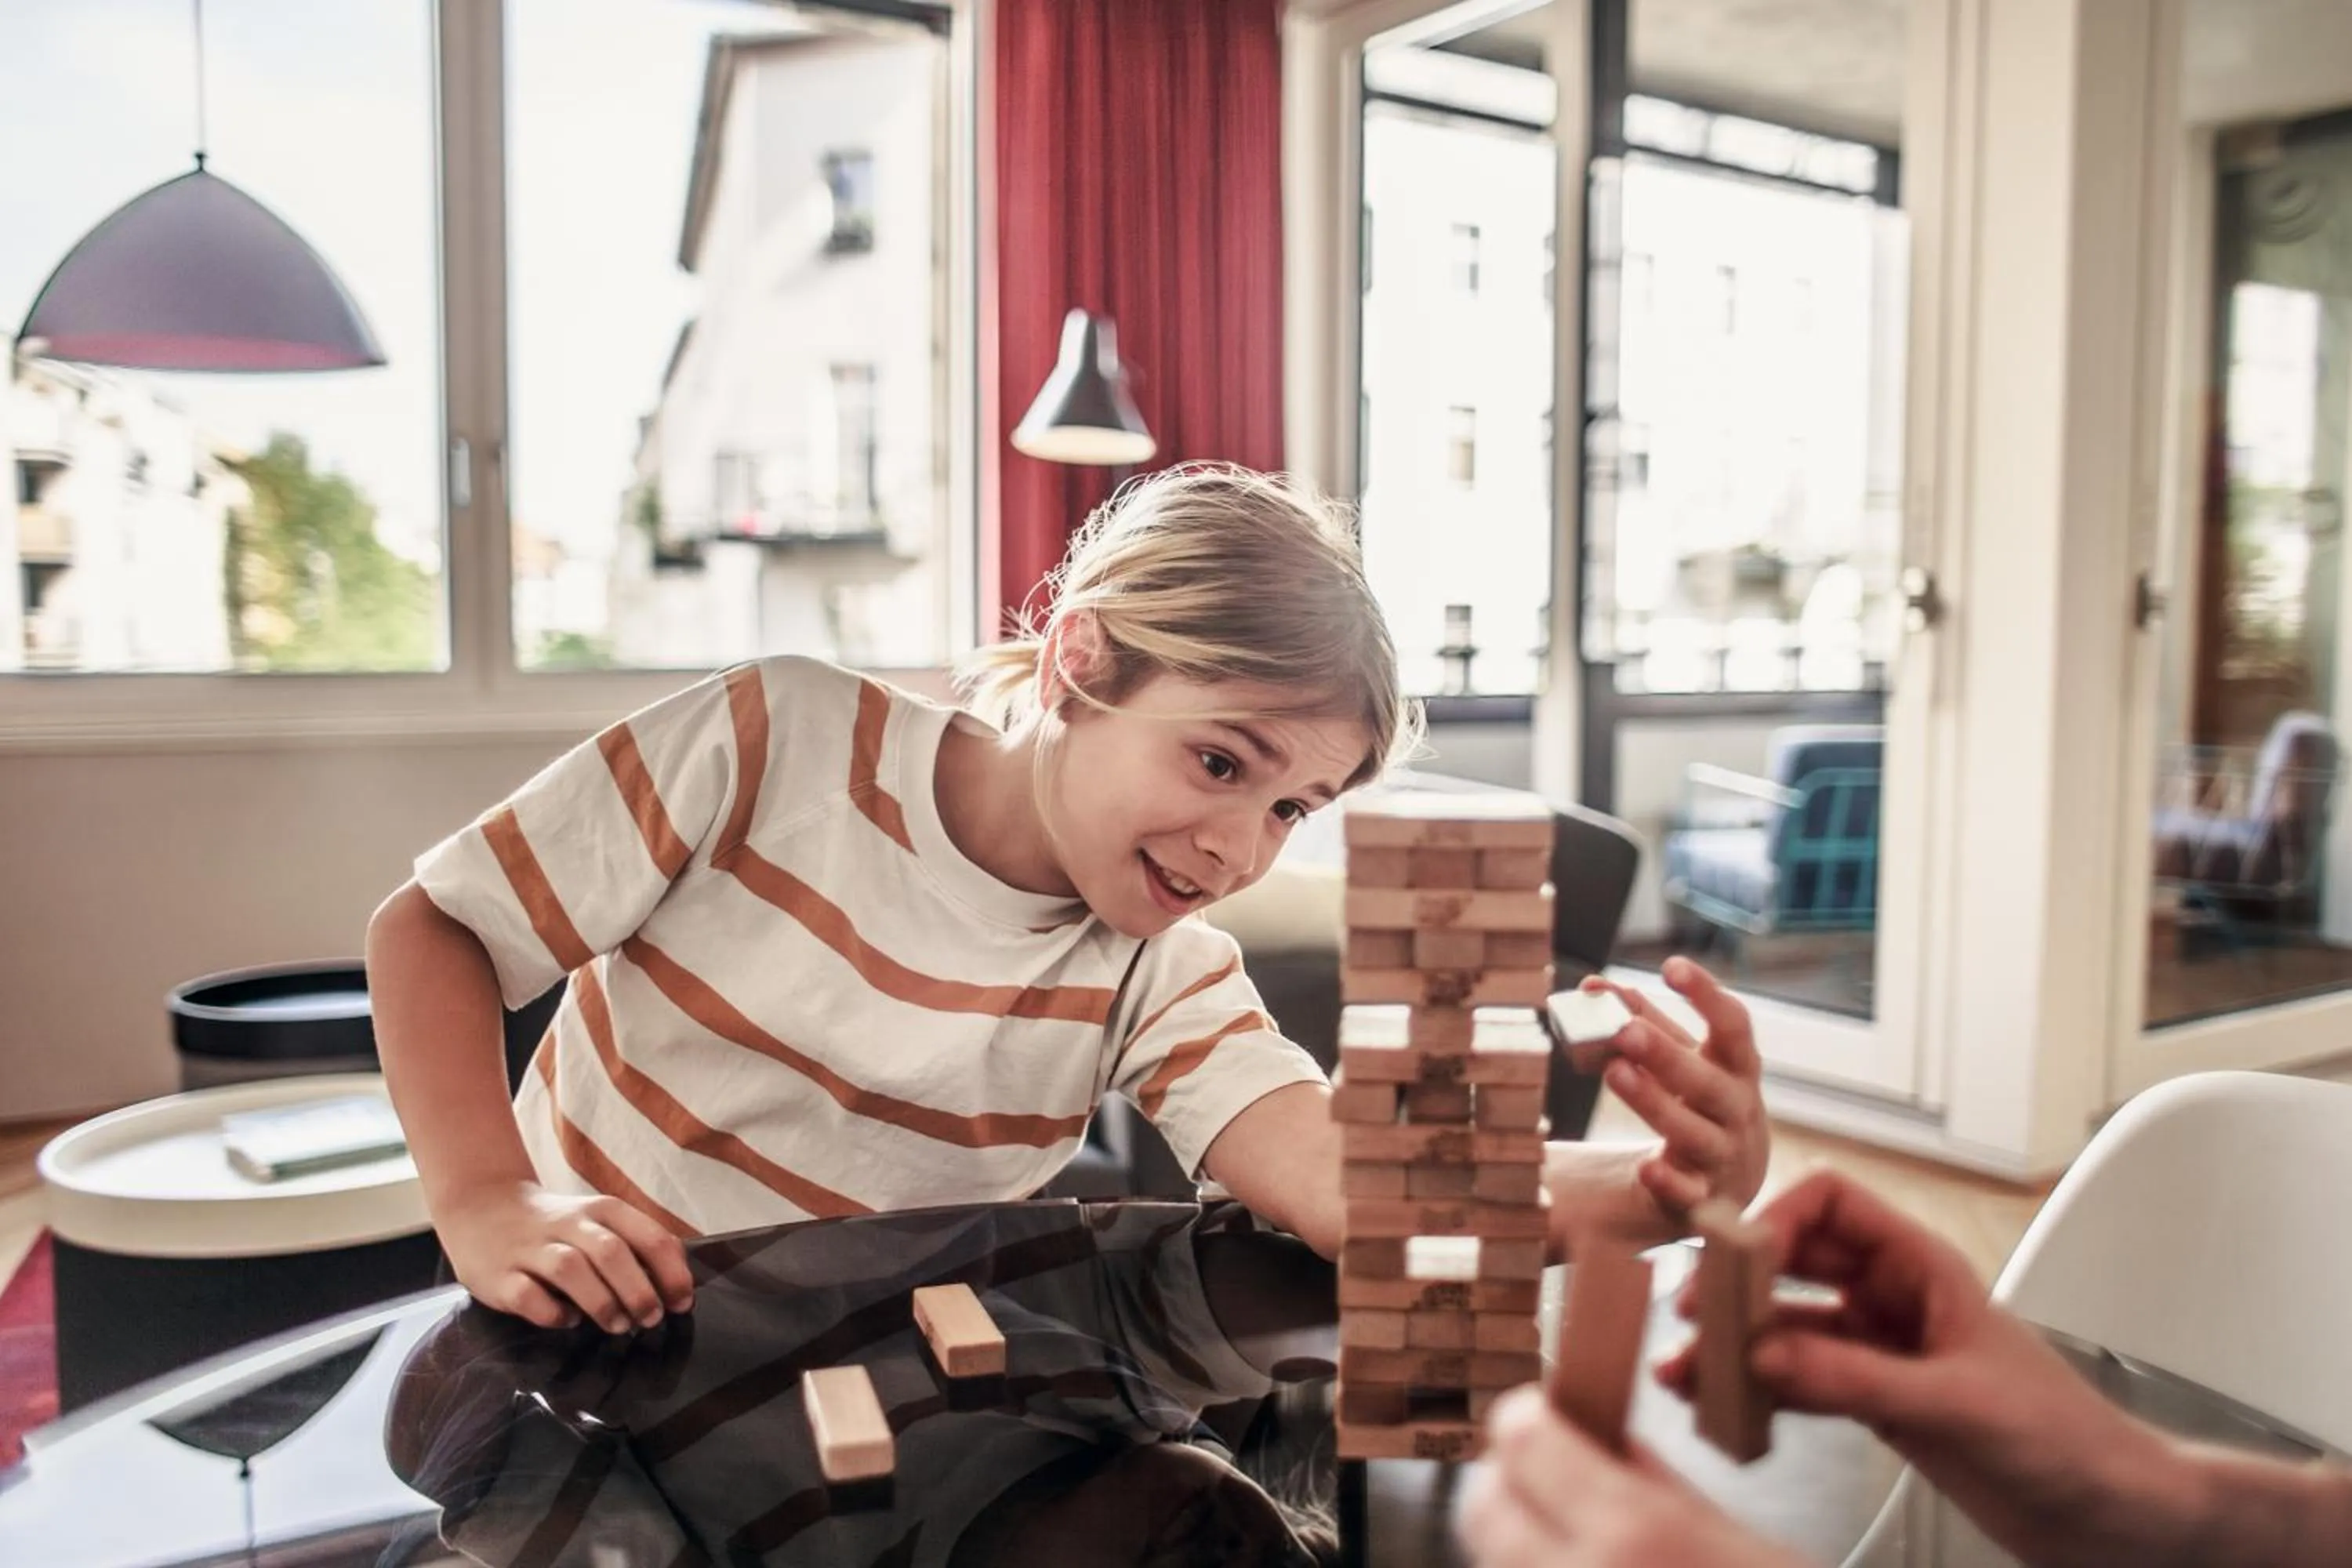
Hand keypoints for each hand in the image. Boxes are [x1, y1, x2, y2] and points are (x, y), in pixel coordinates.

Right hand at [438, 1180, 694, 1333]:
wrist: (481, 1205)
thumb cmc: (555, 1224)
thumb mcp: (597, 1222)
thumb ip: (633, 1246)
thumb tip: (673, 1288)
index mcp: (601, 1211)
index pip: (649, 1236)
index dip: (671, 1273)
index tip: (682, 1303)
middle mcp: (568, 1224)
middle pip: (612, 1252)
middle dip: (639, 1290)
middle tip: (651, 1320)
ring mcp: (531, 1249)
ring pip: (571, 1269)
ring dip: (601, 1301)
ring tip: (617, 1325)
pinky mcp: (500, 1275)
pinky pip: (528, 1296)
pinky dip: (551, 1312)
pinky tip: (567, 1320)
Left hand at [1456, 1385, 1808, 1567]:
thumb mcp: (1734, 1535)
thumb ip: (1650, 1479)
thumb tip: (1595, 1433)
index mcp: (1634, 1531)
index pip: (1522, 1440)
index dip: (1528, 1418)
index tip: (1544, 1415)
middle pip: (1482, 1508)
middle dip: (1509, 1481)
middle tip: (1547, 1475)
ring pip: (1491, 1562)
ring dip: (1517, 1540)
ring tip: (1569, 1537)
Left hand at [1584, 959, 1768, 1220]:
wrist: (1727, 1179)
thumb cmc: (1697, 1098)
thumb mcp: (1681, 1057)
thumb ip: (1639, 1020)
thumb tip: (1592, 987)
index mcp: (1737, 1067)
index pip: (1733, 1025)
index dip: (1706, 995)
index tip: (1672, 967)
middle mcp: (1737, 1110)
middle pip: (1708, 1082)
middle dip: (1667, 1055)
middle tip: (1625, 1030)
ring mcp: (1723, 1156)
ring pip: (1693, 1133)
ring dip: (1655, 1104)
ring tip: (1615, 1072)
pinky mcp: (1703, 1199)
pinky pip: (1689, 1193)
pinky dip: (1669, 1182)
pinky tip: (1647, 1168)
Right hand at [1654, 1170, 2176, 1567]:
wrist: (2113, 1515)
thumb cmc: (2071, 1441)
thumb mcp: (1962, 1403)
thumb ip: (1860, 1378)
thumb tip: (1767, 1354)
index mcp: (1926, 1269)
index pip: (1835, 1203)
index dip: (1780, 1218)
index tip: (1738, 1258)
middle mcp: (1897, 1300)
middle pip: (1798, 1261)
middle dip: (1741, 1280)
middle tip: (1694, 1313)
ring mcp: (1884, 1352)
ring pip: (1791, 1327)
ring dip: (1740, 1344)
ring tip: (1691, 1372)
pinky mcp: (1878, 1404)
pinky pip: (1802, 1383)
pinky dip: (1762, 1394)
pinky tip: (1732, 1410)